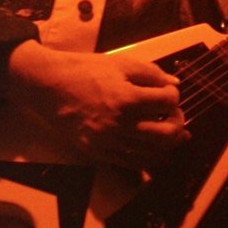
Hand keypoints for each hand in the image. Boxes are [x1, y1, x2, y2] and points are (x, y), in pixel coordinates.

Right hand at [0, 41, 186, 167]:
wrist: (49, 86)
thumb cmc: (83, 71)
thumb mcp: (119, 63)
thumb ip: (151, 73)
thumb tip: (174, 84)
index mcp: (126, 98)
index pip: (168, 102)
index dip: (174, 96)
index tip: (169, 93)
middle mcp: (120, 123)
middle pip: (167, 133)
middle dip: (178, 123)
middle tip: (175, 115)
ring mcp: (109, 141)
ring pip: (153, 153)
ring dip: (169, 145)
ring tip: (171, 134)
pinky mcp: (100, 153)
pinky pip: (133, 163)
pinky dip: (150, 159)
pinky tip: (157, 152)